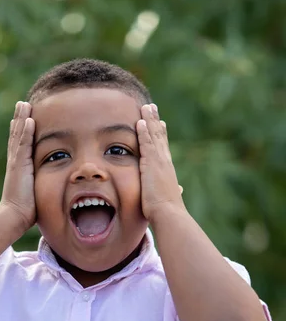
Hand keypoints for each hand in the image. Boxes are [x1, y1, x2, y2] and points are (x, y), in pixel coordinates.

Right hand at [0, 101, 35, 231]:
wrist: (14, 217)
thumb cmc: (26, 211)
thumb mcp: (34, 194)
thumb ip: (38, 187)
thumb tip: (49, 190)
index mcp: (19, 168)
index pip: (20, 145)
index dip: (21, 131)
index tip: (24, 118)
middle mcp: (15, 163)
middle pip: (17, 135)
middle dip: (19, 119)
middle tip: (21, 104)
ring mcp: (16, 163)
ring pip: (18, 136)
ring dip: (21, 119)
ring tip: (23, 104)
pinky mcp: (19, 166)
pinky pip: (23, 145)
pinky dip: (25, 132)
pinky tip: (28, 120)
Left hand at [137, 104, 184, 223]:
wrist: (169, 214)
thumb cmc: (168, 211)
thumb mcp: (170, 197)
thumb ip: (173, 191)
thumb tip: (179, 191)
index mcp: (167, 170)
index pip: (163, 148)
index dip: (161, 135)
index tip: (160, 123)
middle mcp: (165, 162)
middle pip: (159, 137)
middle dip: (155, 121)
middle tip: (152, 107)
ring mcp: (159, 162)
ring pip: (153, 136)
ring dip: (149, 120)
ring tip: (146, 107)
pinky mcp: (152, 164)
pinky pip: (146, 144)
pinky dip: (144, 132)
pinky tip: (140, 121)